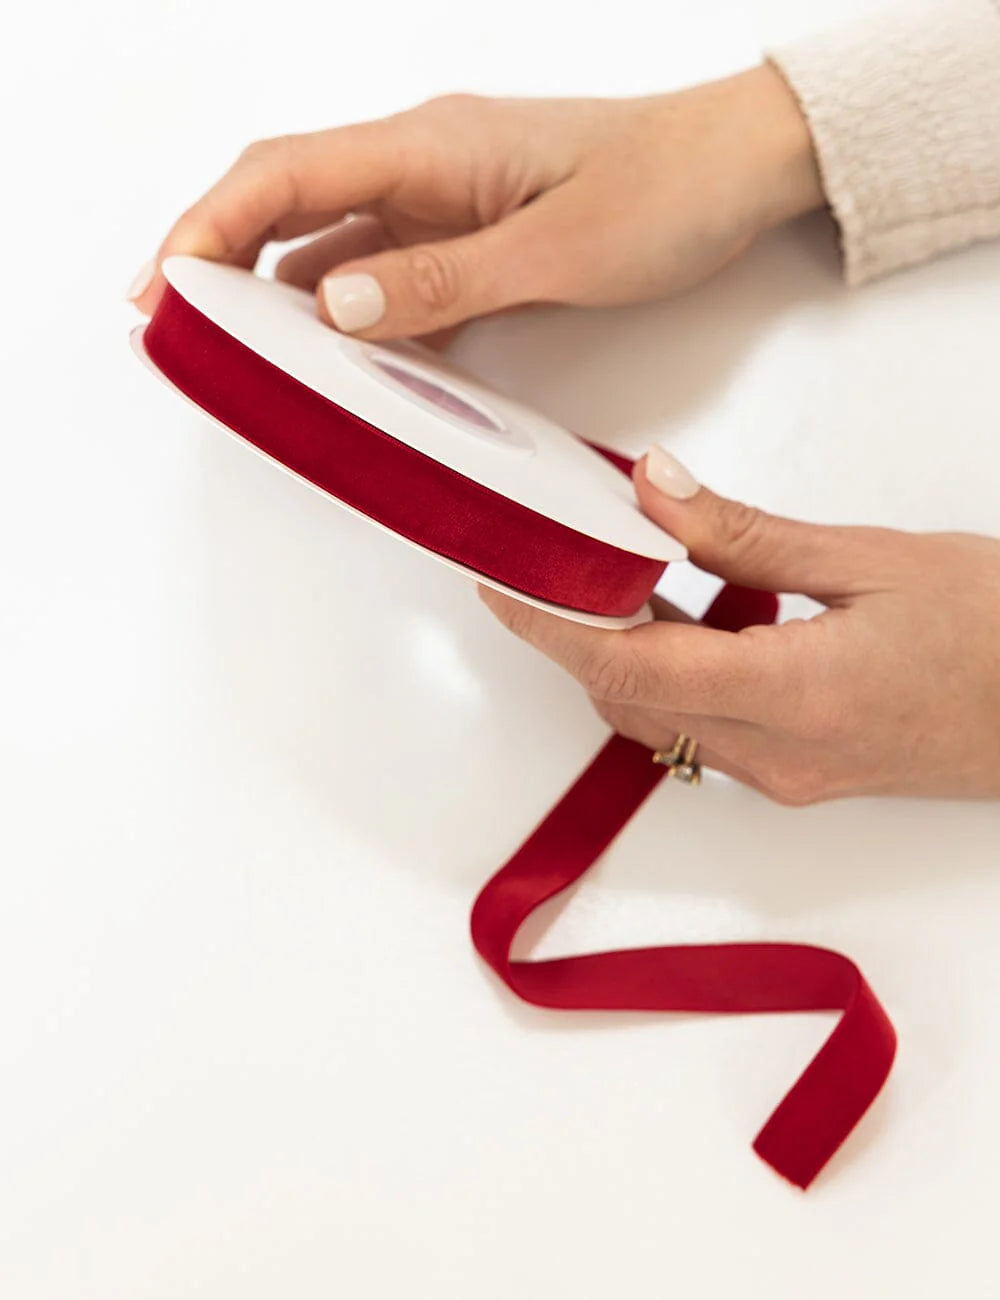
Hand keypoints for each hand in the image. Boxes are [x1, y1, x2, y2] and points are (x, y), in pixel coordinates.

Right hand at [128, 65, 821, 341]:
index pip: (285, 176)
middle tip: (175, 326)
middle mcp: (422, 167)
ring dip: (278, 292)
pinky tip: (338, 357)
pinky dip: (350, 315)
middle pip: (287, 203)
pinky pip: (388, 275)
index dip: (208, 227)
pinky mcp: (470, 238)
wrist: (738, 170)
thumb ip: (444, 278)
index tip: (162, 287)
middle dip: (218, 257)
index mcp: (430, 148)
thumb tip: (335, 304)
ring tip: (238, 352)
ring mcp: (444, 202)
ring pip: (331, 243)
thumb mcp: (556, 246)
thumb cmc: (665, 192)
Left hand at [480, 448, 999, 803]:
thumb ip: (747, 534)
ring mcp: (789, 774)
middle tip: (553, 557)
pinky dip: (668, 676)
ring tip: (614, 574)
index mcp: (793, 695)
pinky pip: (701, 730)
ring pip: (658, 720)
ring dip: (620, 654)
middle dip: (574, 633)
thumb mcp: (874, 561)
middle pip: (627, 696)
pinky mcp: (804, 774)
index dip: (548, 625)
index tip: (501, 581)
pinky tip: (681, 617)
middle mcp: (778, 755)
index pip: (626, 665)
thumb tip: (656, 490)